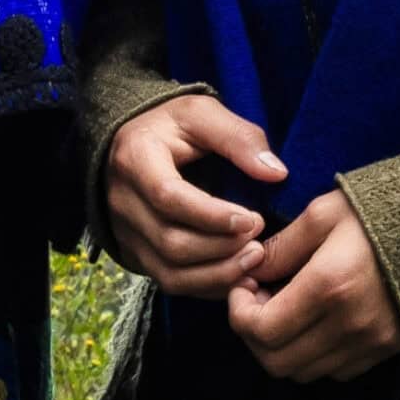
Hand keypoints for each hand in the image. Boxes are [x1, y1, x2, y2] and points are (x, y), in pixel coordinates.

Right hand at [104, 94, 285, 296]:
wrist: (134, 142)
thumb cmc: (172, 126)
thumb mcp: (202, 113)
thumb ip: (238, 137)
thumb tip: (276, 173)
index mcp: (135, 159)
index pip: (168, 196)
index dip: (212, 215)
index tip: (252, 220)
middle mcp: (122, 201)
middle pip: (170, 242)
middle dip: (221, 250)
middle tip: (260, 245)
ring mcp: (126, 233)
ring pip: (169, 272)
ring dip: (217, 275)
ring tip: (254, 263)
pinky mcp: (137, 254)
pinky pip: (170, 283)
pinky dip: (207, 287)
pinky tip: (238, 279)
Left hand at [227, 189, 399, 382]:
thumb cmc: (378, 210)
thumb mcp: (322, 214)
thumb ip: (282, 247)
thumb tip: (250, 268)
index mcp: (327, 287)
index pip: (262, 331)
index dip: (238, 313)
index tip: (243, 285)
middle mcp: (348, 325)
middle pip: (278, 362)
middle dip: (254, 335)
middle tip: (257, 299)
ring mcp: (370, 343)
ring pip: (304, 372)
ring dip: (283, 347)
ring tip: (285, 307)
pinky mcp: (387, 350)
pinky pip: (335, 371)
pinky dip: (314, 354)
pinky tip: (314, 320)